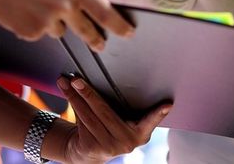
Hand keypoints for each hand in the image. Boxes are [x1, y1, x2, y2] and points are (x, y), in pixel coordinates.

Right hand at [0, 0, 134, 50]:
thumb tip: (98, 2)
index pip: (104, 11)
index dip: (119, 24)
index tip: (129, 33)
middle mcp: (64, 5)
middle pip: (88, 31)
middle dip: (96, 40)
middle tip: (101, 45)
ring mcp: (48, 20)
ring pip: (61, 31)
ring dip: (54, 23)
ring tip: (36, 4)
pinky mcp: (33, 33)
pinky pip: (42, 34)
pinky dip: (36, 27)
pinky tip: (23, 12)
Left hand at [54, 75, 169, 163]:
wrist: (91, 154)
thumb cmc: (112, 129)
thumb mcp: (125, 123)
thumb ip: (131, 111)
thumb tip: (134, 89)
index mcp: (140, 134)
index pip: (150, 122)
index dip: (158, 114)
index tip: (167, 104)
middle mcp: (126, 143)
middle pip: (105, 112)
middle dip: (89, 93)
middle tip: (78, 79)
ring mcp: (108, 147)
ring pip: (89, 116)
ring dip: (75, 97)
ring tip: (66, 81)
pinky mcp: (92, 148)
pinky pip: (80, 122)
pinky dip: (72, 104)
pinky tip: (67, 92)